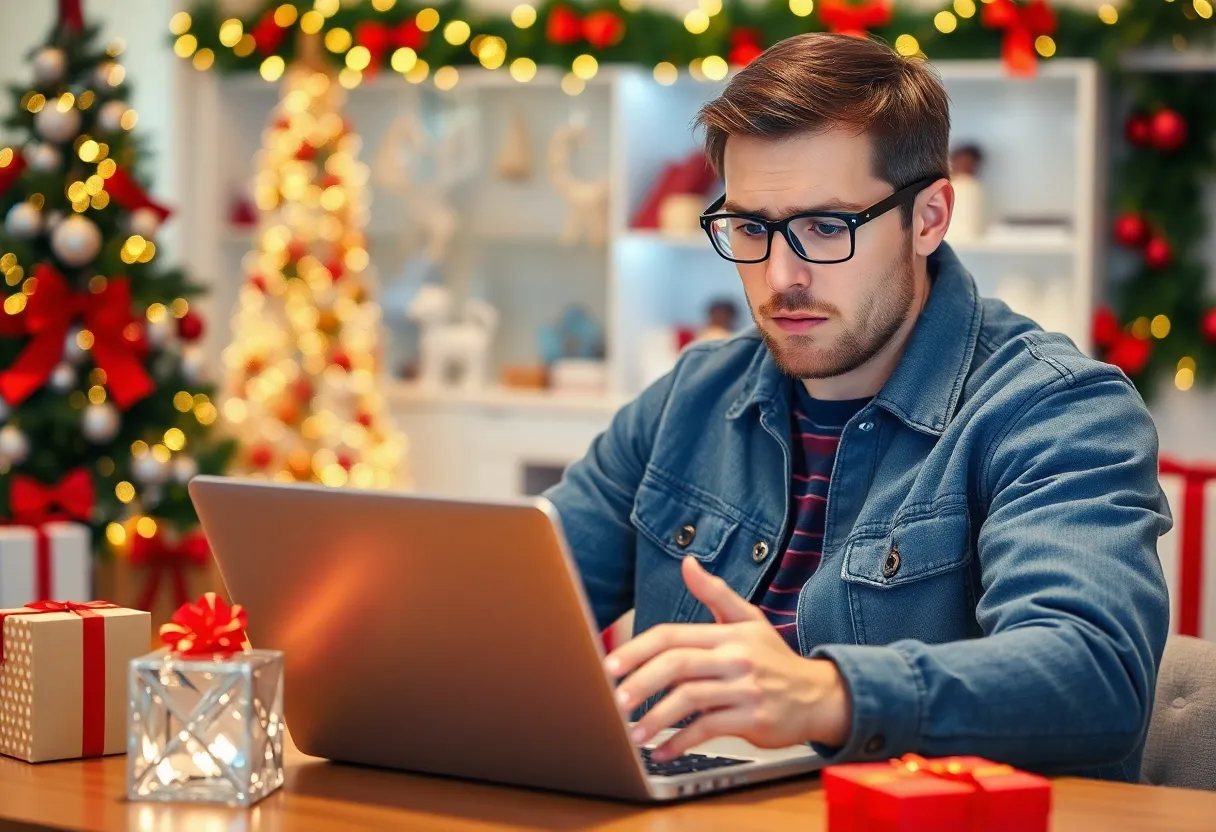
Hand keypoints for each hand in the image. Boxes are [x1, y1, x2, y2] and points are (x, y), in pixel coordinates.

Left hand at [604, 556, 851, 760]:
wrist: (819, 696)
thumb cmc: (775, 660)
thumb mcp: (749, 620)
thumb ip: (715, 593)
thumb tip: (688, 564)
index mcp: (727, 634)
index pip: (672, 636)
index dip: (638, 649)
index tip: (611, 665)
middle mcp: (735, 658)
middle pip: (676, 665)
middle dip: (640, 683)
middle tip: (614, 700)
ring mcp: (744, 689)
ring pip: (688, 700)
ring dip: (656, 718)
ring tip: (634, 733)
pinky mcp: (752, 720)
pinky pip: (707, 731)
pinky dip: (680, 743)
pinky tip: (662, 751)